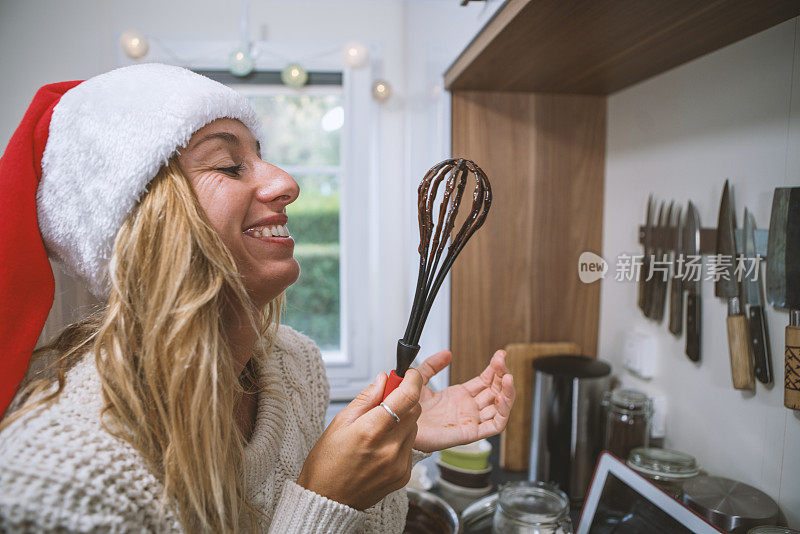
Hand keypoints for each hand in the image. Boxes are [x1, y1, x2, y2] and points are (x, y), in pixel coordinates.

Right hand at [296, 370, 422, 509]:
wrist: (327, 501)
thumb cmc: (326, 464)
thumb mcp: (339, 423)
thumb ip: (366, 399)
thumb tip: (383, 380)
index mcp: (371, 431)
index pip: (407, 397)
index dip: (412, 380)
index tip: (408, 374)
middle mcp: (390, 449)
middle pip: (415, 410)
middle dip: (405, 400)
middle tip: (387, 400)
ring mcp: (399, 464)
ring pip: (414, 427)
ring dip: (403, 420)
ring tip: (379, 429)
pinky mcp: (404, 475)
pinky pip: (410, 447)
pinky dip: (401, 440)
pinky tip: (381, 447)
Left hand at [413, 350, 513, 452]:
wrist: (400, 426)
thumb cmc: (407, 410)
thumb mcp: (420, 380)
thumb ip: (432, 365)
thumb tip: (446, 354)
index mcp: (458, 396)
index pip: (485, 381)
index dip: (494, 368)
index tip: (499, 355)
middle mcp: (467, 408)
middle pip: (495, 391)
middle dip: (502, 375)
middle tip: (502, 361)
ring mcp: (470, 420)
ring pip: (499, 407)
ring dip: (507, 392)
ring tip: (507, 377)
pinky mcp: (470, 433)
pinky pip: (494, 426)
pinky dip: (502, 413)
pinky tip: (502, 398)